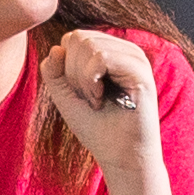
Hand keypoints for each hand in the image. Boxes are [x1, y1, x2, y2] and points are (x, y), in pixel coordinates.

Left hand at [44, 29, 164, 194]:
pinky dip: (91, 82)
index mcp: (109, 51)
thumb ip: (54, 72)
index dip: (66, 67)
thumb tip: (56, 48)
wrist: (121, 157)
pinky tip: (101, 100)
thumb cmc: (97, 129)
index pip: (72, 38)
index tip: (80, 93)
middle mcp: (123, 50)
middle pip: (77, 38)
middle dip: (72, 73)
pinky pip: (101, 58)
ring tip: (97, 100)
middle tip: (89, 98)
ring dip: (82, 80)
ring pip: (88, 45)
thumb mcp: (65, 97)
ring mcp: (134, 57)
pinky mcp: (140, 70)